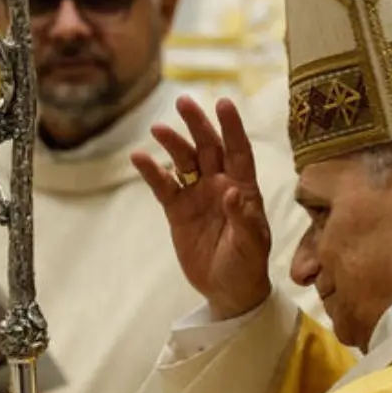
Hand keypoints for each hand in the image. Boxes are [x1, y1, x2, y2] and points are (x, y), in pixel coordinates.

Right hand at [131, 97, 272, 319]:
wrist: (229, 289)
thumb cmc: (248, 264)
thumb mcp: (252, 244)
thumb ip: (243, 218)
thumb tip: (232, 193)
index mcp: (243, 188)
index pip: (239, 151)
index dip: (232, 127)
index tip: (223, 103)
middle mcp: (220, 184)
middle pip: (208, 147)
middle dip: (197, 125)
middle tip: (183, 102)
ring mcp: (197, 195)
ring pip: (184, 162)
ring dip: (173, 144)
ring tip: (158, 129)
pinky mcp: (178, 211)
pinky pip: (164, 187)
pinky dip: (152, 173)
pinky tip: (139, 158)